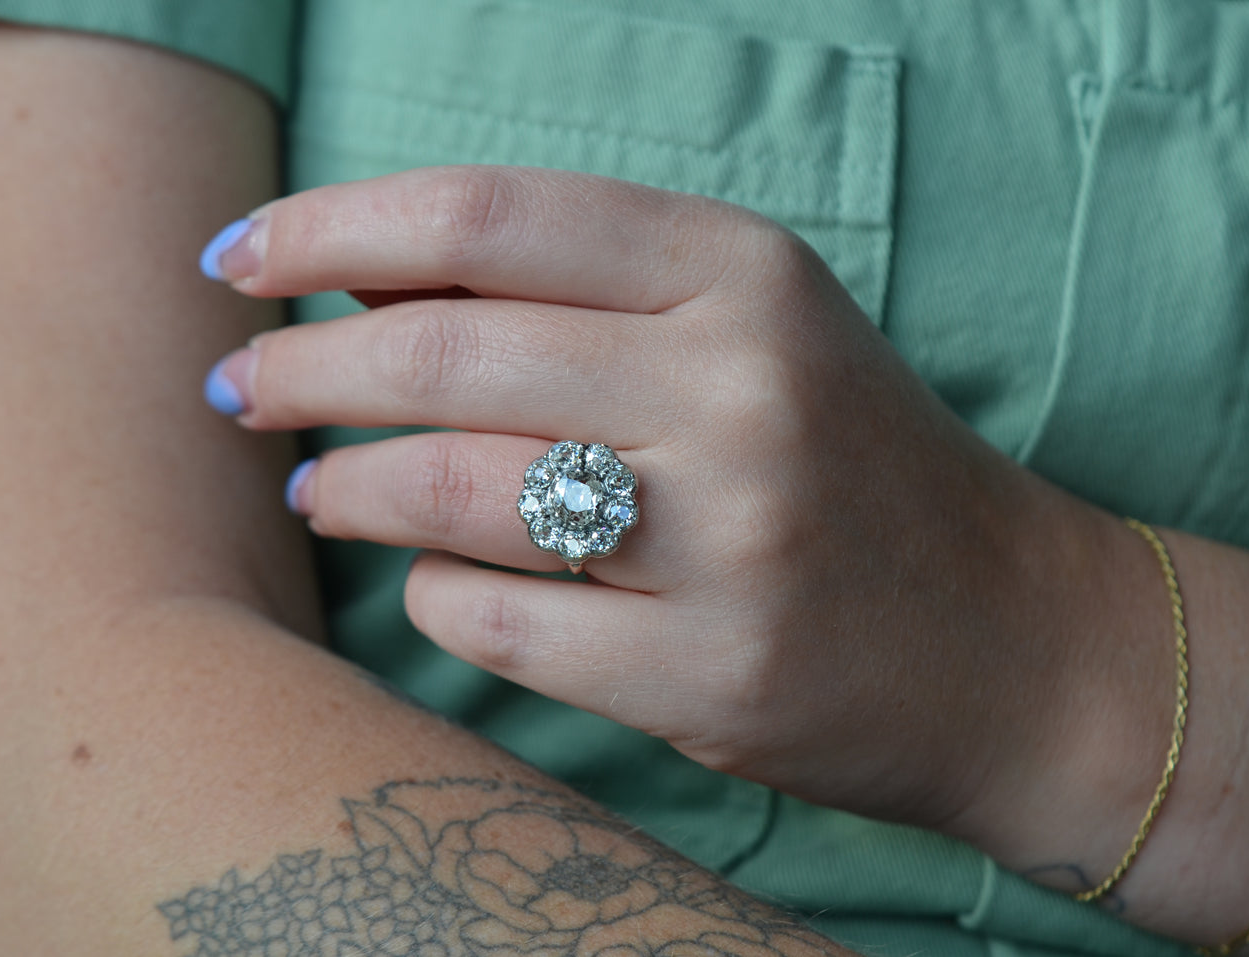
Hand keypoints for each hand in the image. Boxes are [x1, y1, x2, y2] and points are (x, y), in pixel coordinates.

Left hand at [202, 165, 1096, 831]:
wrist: (1010, 637)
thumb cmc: (848, 466)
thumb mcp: (749, 332)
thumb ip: (578, 291)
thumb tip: (360, 280)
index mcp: (746, 274)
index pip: (488, 214)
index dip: (330, 226)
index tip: (238, 259)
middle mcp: (741, 389)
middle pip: (443, 350)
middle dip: (300, 368)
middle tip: (242, 387)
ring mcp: (731, 539)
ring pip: (447, 490)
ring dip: (344, 487)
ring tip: (316, 486)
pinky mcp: (710, 674)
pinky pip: (491, 620)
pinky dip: (430, 596)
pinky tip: (434, 583)